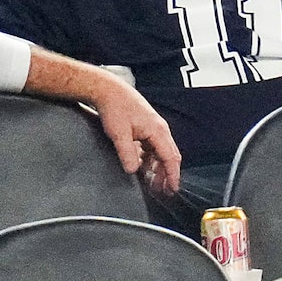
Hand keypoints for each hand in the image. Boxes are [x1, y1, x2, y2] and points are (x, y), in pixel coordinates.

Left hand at [95, 81, 181, 196]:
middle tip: (164, 191)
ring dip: (157, 168)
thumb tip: (133, 170)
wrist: (109, 89)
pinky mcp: (146, 127)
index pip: (171, 158)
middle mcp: (159, 129)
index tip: (173, 189)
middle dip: (167, 174)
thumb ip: (127, 154)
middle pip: (169, 156)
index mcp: (157, 131)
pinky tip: (142, 166)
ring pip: (160, 153)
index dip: (172, 175)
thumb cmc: (115, 107)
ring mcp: (153, 128)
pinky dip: (150, 159)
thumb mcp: (119, 134)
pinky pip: (152, 147)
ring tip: (152, 182)